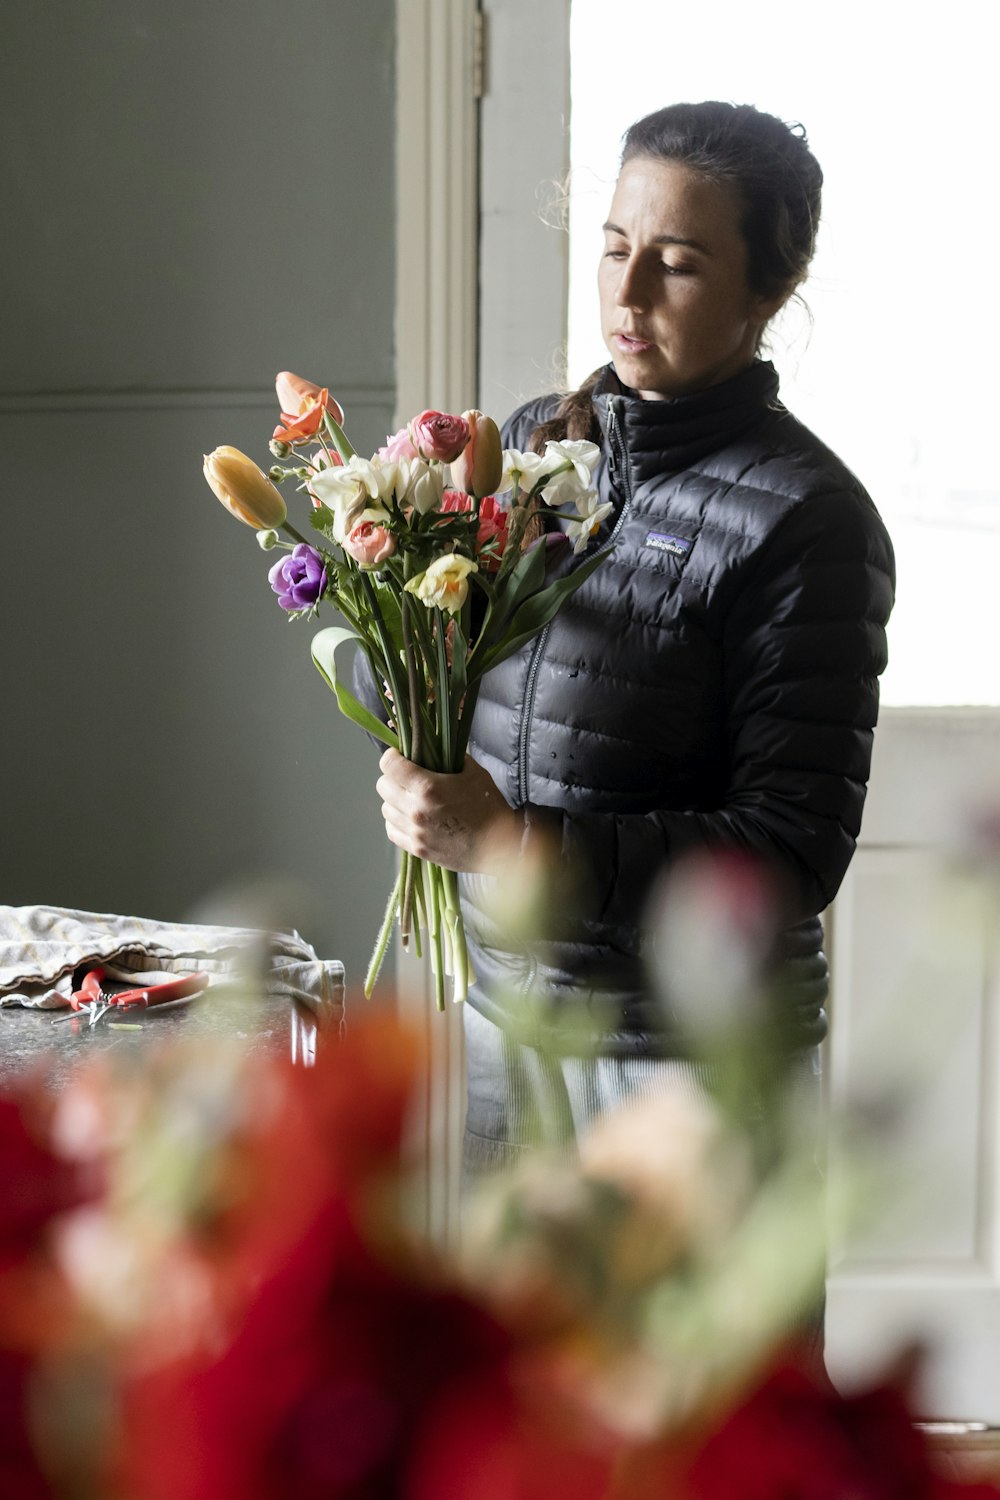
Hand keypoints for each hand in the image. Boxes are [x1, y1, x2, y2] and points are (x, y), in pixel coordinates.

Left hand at [376, 748, 520, 872]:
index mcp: (428, 787)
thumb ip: (450, 758)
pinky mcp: (417, 849)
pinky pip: (392, 830)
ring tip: (410, 799)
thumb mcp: (473, 772)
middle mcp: (415, 810)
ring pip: (385, 809)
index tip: (400, 756)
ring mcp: (415, 832)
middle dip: (392, 777)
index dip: (392, 756)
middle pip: (382, 786)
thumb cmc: (489, 807)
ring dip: (394, 800)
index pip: (389, 765)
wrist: (499, 846)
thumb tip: (434, 750)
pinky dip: (397, 821)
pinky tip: (411, 818)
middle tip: (407, 777)